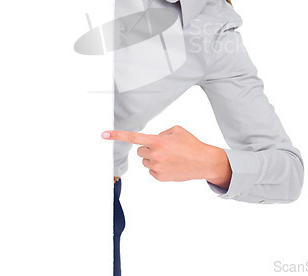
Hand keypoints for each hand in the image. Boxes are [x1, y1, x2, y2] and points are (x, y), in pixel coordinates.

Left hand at [102, 125, 231, 186]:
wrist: (203, 162)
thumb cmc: (190, 144)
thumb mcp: (176, 130)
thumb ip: (160, 133)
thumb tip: (152, 141)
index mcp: (157, 141)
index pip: (133, 138)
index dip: (117, 135)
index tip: (104, 134)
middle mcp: (154, 154)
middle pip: (140, 150)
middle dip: (148, 148)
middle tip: (163, 148)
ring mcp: (156, 167)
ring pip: (145, 161)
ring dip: (153, 158)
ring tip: (170, 157)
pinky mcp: (159, 177)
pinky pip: (151, 170)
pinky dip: (158, 167)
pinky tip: (171, 165)